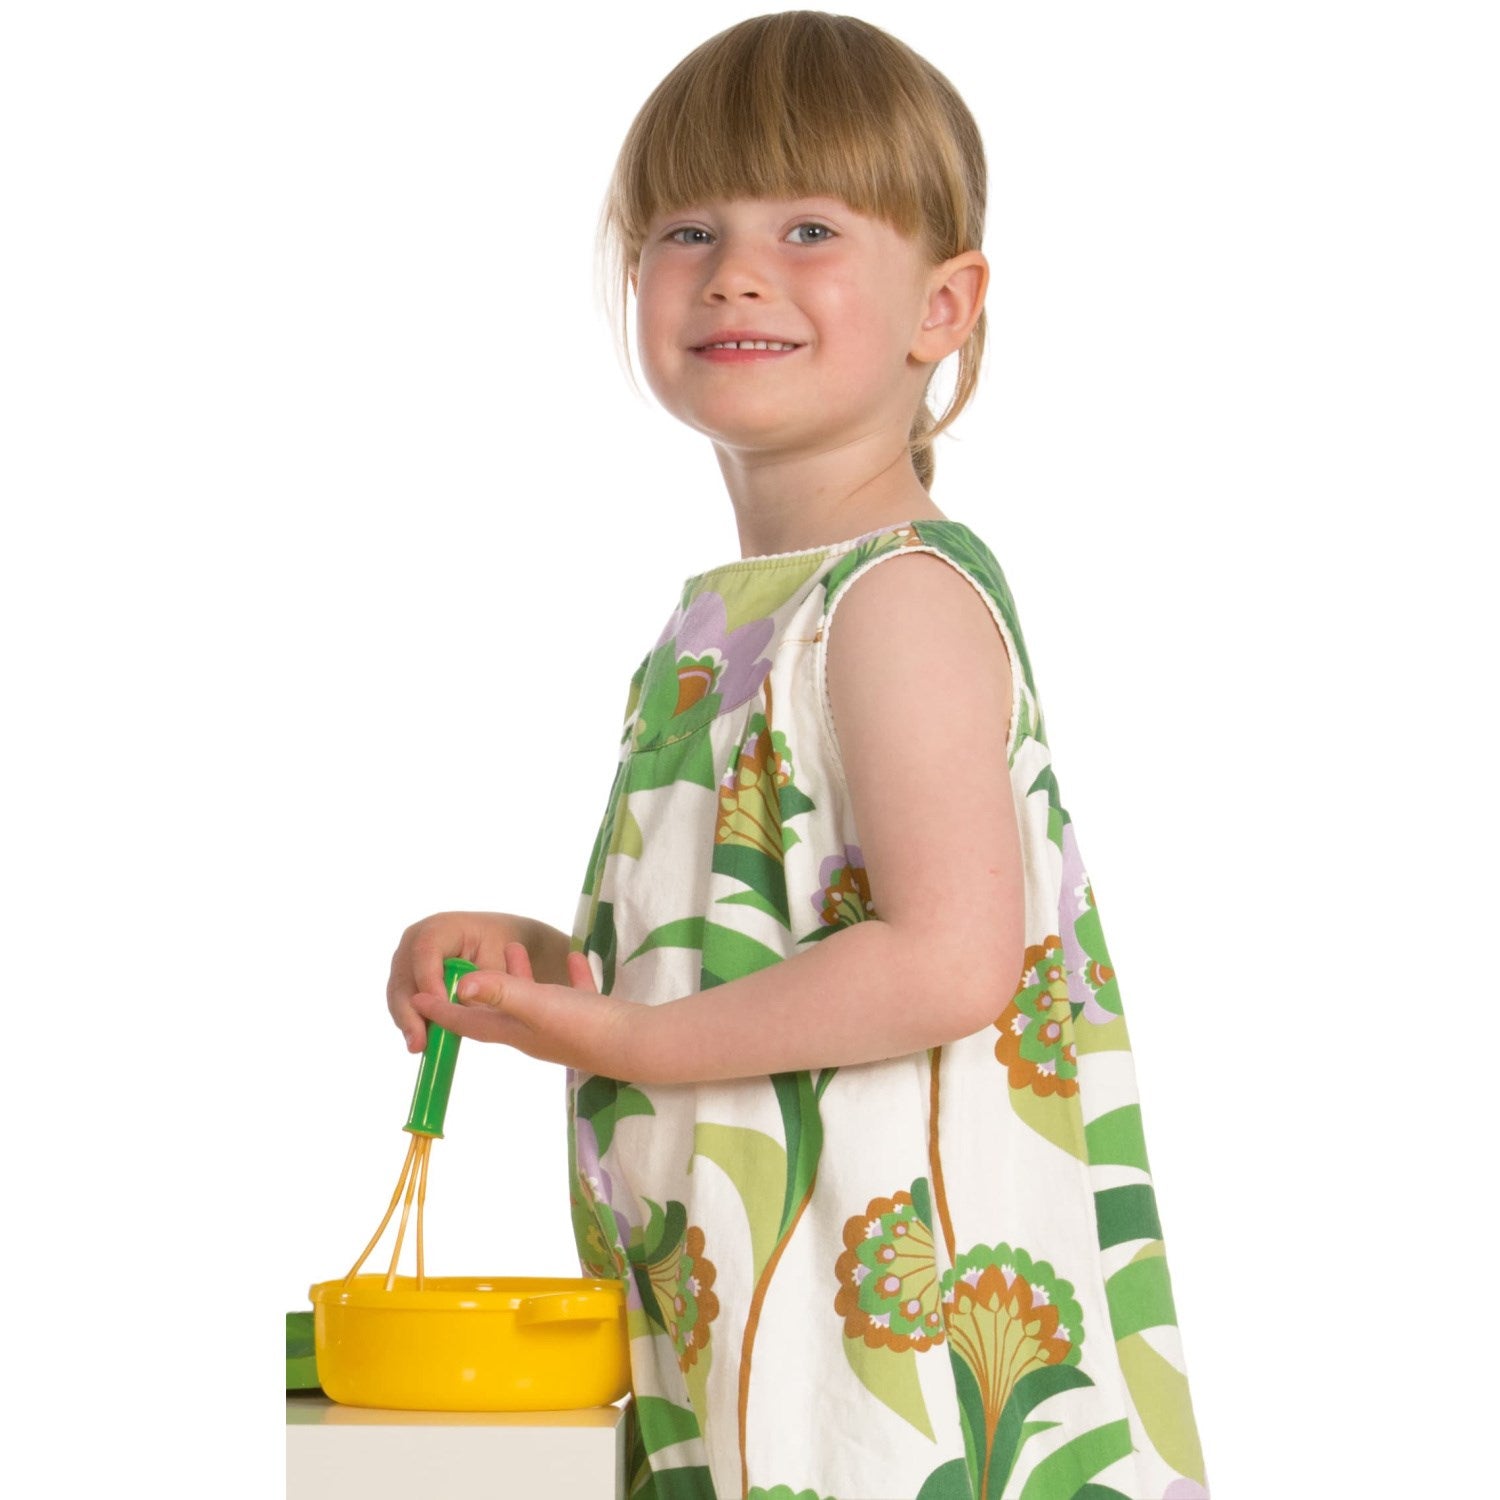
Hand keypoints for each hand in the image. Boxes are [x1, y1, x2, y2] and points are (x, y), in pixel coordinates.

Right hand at [387, 911, 522, 1053]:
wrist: (494, 943)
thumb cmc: (501, 951)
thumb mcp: (499, 962)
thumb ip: (484, 980)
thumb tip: (462, 997)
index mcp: (443, 927)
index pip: (426, 950)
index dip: (429, 980)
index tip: (440, 1008)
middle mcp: (417, 938)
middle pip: (404, 973)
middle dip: (411, 1009)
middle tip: (420, 1041)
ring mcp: (406, 957)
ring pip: (398, 991)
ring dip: (407, 1020)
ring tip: (418, 1046)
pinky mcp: (404, 976)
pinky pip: (401, 1001)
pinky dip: (410, 1021)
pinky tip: (419, 1041)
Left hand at [407, 940, 639, 1078]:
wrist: (641, 1046)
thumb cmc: (587, 1027)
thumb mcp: (538, 1004)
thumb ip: (501, 992)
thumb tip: (459, 985)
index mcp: (516, 1032)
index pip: (469, 1022)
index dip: (441, 1011)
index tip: (415, 999)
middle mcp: (536, 1033)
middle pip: (497, 1013)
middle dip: (475, 996)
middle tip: (457, 975)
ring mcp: (565, 1027)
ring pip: (534, 1000)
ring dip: (519, 978)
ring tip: (513, 950)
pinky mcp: (592, 1019)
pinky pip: (572, 993)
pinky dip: (566, 975)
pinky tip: (571, 957)